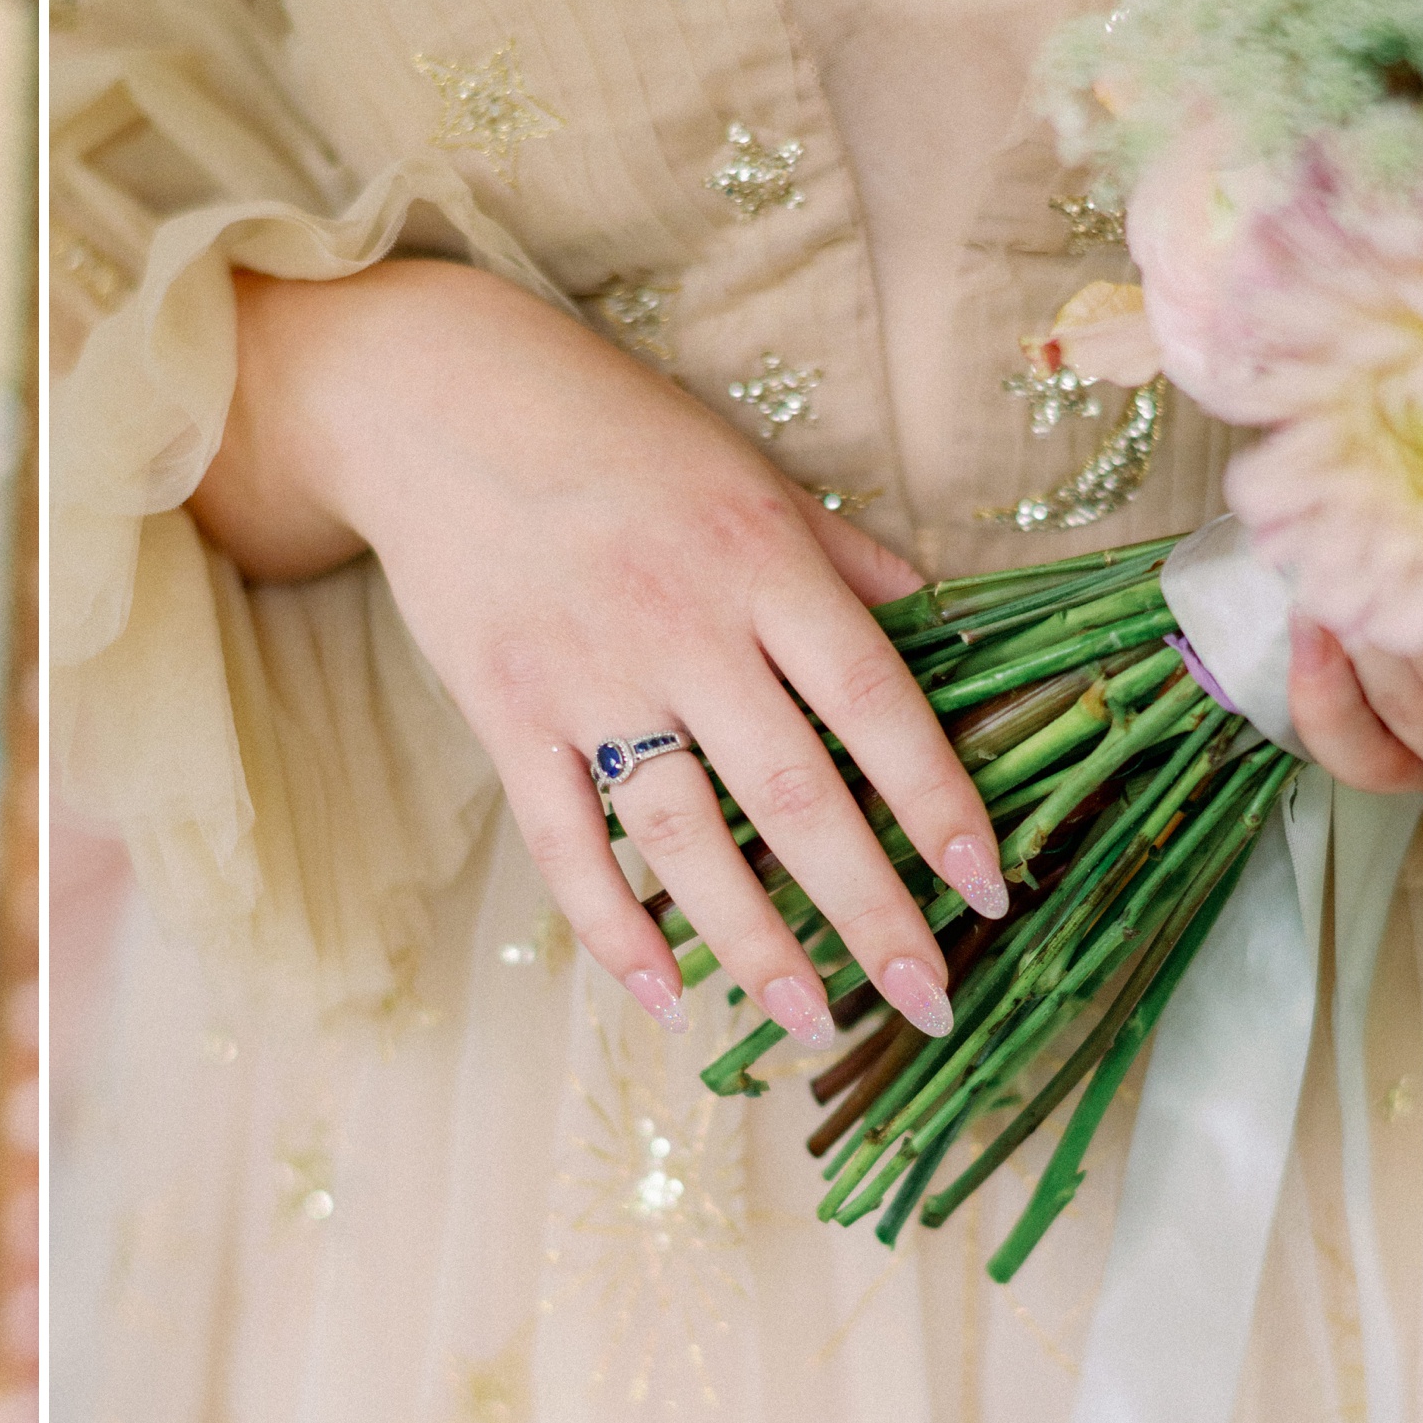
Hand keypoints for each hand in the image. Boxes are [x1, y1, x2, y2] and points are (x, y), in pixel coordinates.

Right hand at [200, 259, 1008, 1042]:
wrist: (436, 400)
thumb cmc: (610, 430)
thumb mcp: (745, 469)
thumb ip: (840, 555)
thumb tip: (936, 621)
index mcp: (760, 558)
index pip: (874, 699)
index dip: (938, 800)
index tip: (986, 887)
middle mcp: (683, 625)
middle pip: (794, 796)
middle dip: (869, 909)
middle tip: (927, 1003)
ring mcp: (590, 680)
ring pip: (687, 841)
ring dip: (756, 944)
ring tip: (812, 1022)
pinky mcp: (509, 720)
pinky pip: (569, 849)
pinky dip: (617, 931)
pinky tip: (669, 998)